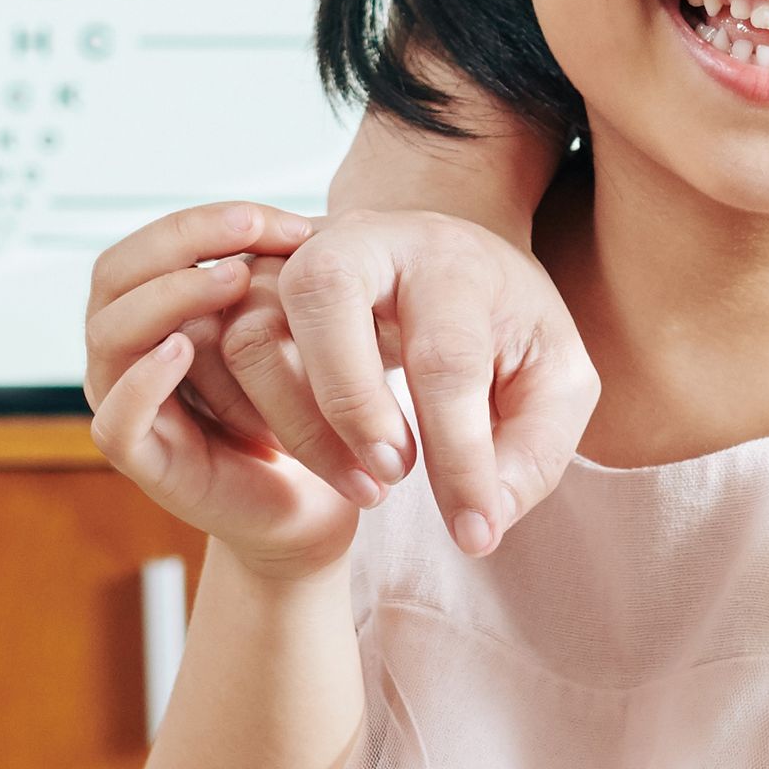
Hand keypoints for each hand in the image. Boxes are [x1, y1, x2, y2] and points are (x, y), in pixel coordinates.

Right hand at [82, 233, 359, 571]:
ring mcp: (126, 405)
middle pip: (114, 275)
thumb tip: (296, 220)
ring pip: (108, 334)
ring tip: (232, 280)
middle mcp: (125, 353)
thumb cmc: (301, 405)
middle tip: (251, 233)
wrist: (316, 499)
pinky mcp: (142, 461)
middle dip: (181, 242)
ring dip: (168, 296)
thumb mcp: (286, 327)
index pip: (148, 245)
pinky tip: (184, 349)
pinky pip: (116, 417)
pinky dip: (142, 379)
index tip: (283, 219)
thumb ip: (269, 278)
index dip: (204, 221)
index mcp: (151, 314)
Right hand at [177, 201, 597, 551]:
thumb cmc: (500, 331)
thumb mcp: (552, 384)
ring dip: (296, 423)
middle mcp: (360, 239)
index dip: (459, 457)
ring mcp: (292, 260)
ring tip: (361, 485)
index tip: (474, 530)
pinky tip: (306, 455)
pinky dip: (249, 414)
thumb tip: (479, 522)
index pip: (446, 357)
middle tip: (393, 479)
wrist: (444, 269)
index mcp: (449, 258)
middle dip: (352, 402)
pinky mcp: (249, 292)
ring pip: (253, 328)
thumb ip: (531, 451)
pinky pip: (215, 348)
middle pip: (322, 292)